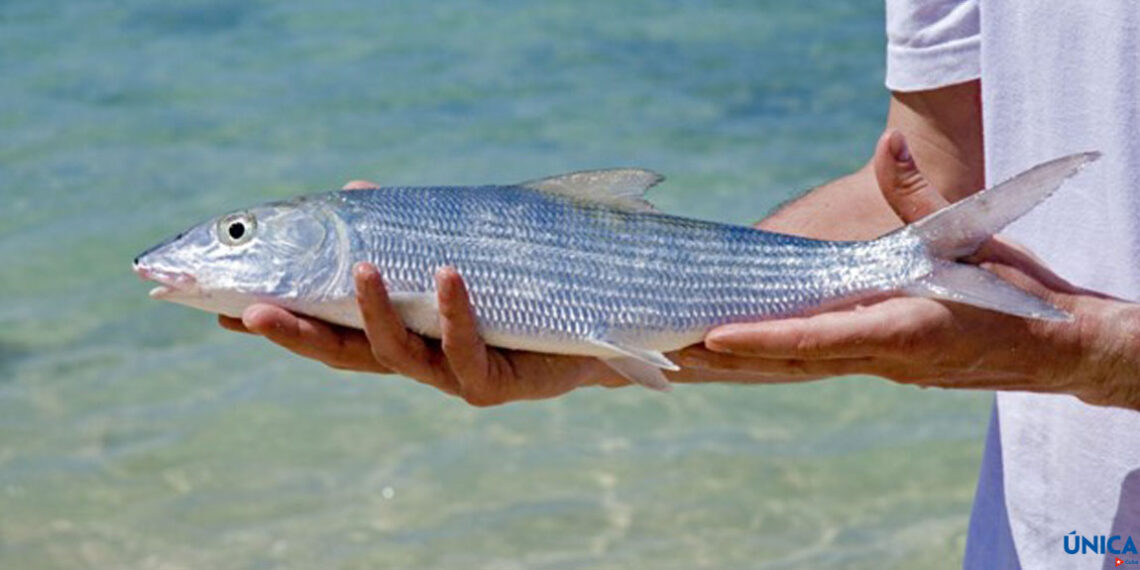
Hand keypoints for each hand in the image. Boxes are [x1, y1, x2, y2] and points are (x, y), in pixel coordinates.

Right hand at [219, 180, 629, 405]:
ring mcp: (453, 376)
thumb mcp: (456, 251)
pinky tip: (446, 274)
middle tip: (249, 310)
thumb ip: (406, 230)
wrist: (593, 326)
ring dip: (374, 310)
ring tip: (360, 267)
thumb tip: (355, 189)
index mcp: (402, 334)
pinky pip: (467, 348)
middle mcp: (418, 360)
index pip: (327, 330)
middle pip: (345, 352)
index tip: (223, 307)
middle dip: (297, 333)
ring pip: (399, 353)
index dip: (279, 322)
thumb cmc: (517, 288)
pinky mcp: (495, 384)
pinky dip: (454, 310)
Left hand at [693, 131, 1139, 410]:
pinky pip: (812, 364)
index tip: (712, 338)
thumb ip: (922, 196)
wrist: (1058, 348)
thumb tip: (890, 143)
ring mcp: (879, 367)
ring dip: (739, 367)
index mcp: (904, 330)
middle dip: (727, 361)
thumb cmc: (1020, 293)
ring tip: (678, 362)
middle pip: (790, 362)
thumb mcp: (974, 237)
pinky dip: (770, 360)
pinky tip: (734, 356)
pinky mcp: (879, 365)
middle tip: (664, 356)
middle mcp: (883, 358)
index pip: (818, 337)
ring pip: (795, 368)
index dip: (764, 338)